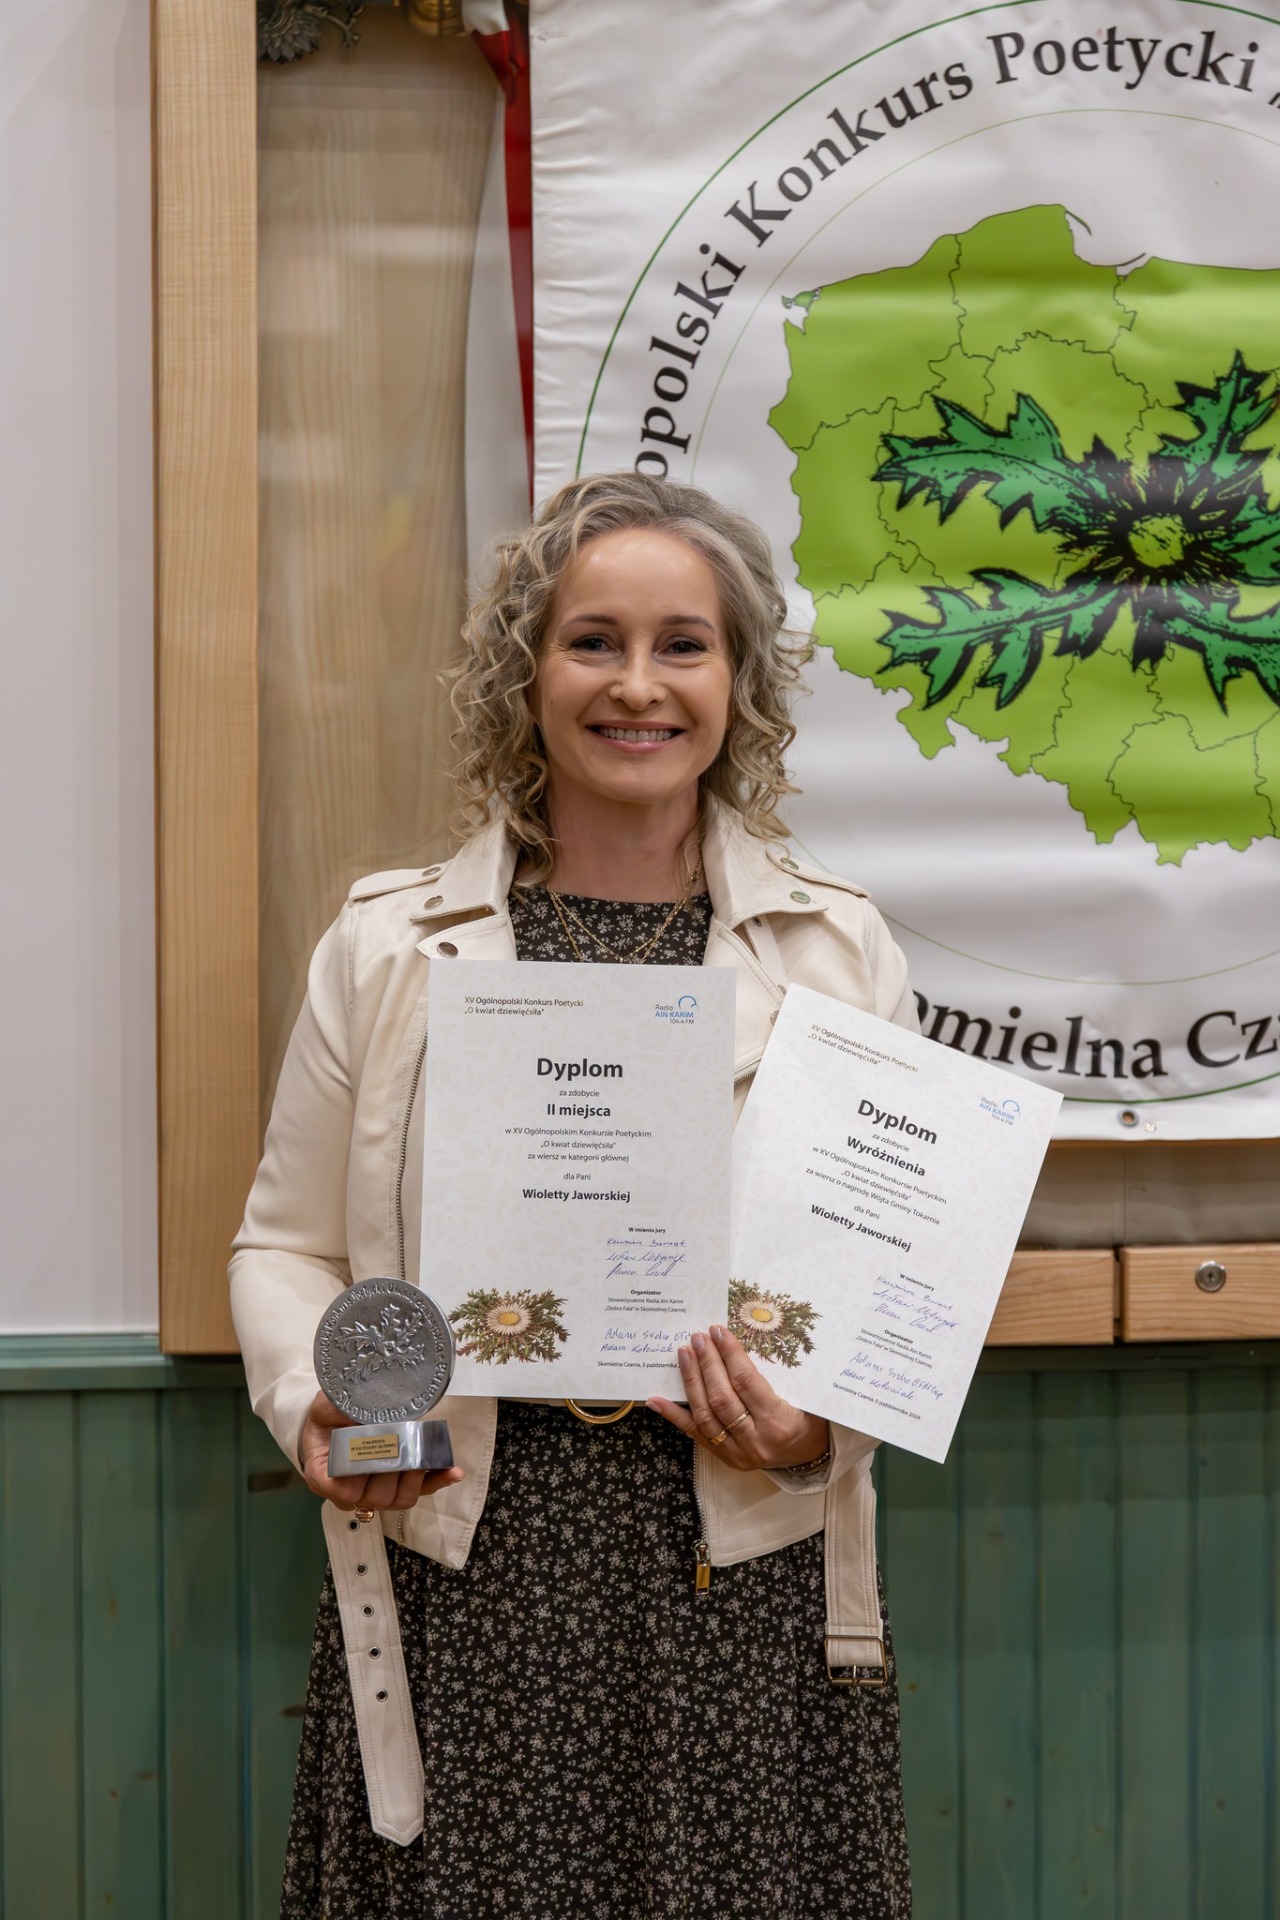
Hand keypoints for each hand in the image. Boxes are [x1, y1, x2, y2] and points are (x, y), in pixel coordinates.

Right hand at [299, 1389, 462, 1511]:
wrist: (334, 1425)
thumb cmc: (328, 1418)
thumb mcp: (326, 1407)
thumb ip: (336, 1408)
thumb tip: (356, 1404)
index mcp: (324, 1476)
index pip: (343, 1489)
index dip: (361, 1476)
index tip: (373, 1451)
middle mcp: (349, 1493)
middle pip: (375, 1497)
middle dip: (394, 1473)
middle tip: (404, 1448)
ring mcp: (376, 1493)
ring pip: (399, 1500)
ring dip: (416, 1479)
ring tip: (426, 1457)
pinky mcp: (399, 1487)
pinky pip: (420, 1491)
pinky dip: (437, 1481)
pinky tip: (453, 1471)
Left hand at [647, 1324, 829, 1471]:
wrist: (809, 1457)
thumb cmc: (809, 1418)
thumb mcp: (804, 1396)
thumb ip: (776, 1374)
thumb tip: (737, 1341)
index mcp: (780, 1422)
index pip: (746, 1382)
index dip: (729, 1354)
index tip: (718, 1331)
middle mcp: (756, 1441)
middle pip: (722, 1398)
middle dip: (707, 1364)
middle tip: (698, 1337)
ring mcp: (737, 1453)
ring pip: (705, 1415)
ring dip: (691, 1381)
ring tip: (684, 1354)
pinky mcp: (724, 1458)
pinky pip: (694, 1434)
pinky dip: (674, 1415)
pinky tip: (655, 1399)